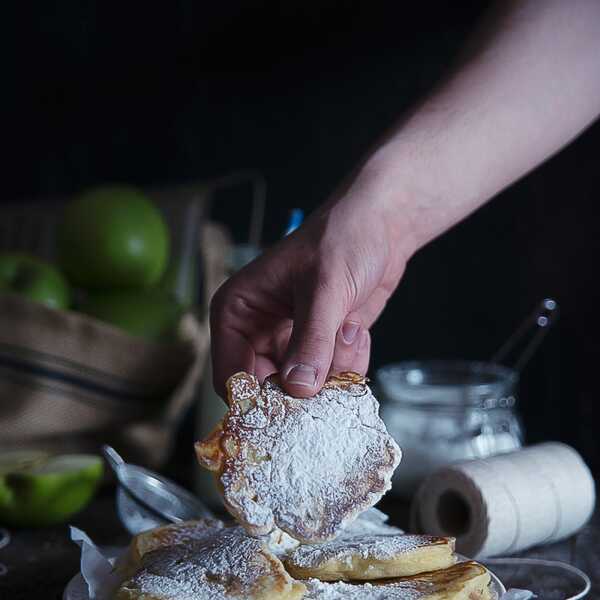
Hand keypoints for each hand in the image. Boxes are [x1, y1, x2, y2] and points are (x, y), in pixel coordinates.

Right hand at [210, 176, 414, 397]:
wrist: (381, 229)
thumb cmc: (342, 239)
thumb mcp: (324, 288)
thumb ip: (311, 340)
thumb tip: (298, 389)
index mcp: (238, 312)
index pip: (230, 375)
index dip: (255, 399)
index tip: (291, 411)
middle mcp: (258, 332)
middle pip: (268, 390)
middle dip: (304, 389)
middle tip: (332, 377)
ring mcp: (290, 341)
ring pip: (304, 388)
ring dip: (333, 369)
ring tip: (348, 329)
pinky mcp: (319, 347)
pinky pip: (330, 378)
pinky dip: (349, 363)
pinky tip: (356, 329)